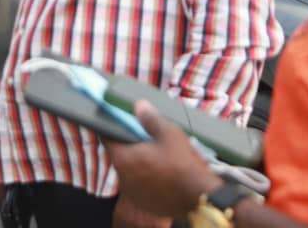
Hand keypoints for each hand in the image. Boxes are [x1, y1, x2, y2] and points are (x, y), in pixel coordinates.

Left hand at [104, 101, 221, 221]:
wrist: (201, 199)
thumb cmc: (183, 164)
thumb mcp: (169, 134)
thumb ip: (151, 119)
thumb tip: (139, 105)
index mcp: (123, 158)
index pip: (107, 137)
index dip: (114, 128)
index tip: (121, 122)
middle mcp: (122, 176)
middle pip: (119, 154)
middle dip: (129, 145)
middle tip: (144, 138)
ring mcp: (132, 192)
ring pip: (130, 170)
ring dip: (138, 162)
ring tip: (156, 156)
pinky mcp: (144, 202)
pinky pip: (140, 184)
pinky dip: (146, 177)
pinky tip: (161, 173)